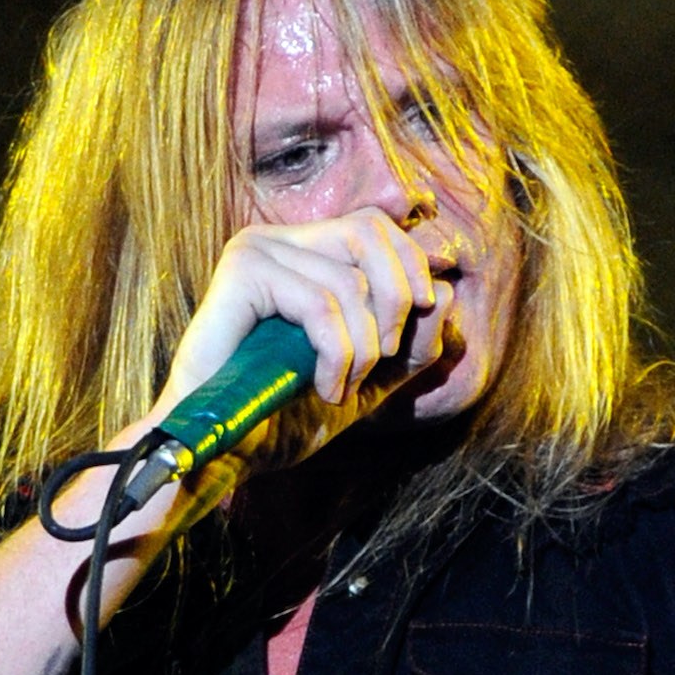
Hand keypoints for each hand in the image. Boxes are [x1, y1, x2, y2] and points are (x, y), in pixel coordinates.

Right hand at [154, 207, 453, 473]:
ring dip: (363, 348)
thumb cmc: (289, 411)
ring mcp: (254, 251)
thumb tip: (445, 294)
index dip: (411, 266)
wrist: (229, 450)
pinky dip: (336, 354)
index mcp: (302, 249)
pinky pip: (320, 304)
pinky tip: (325, 387)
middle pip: (369, 232)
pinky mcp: (241, 274)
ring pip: (350, 281)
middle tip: (383, 358)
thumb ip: (414, 340)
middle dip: (395, 301)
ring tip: (341, 387)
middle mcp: (276, 239)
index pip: (376, 224)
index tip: (416, 321)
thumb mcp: (372, 376)